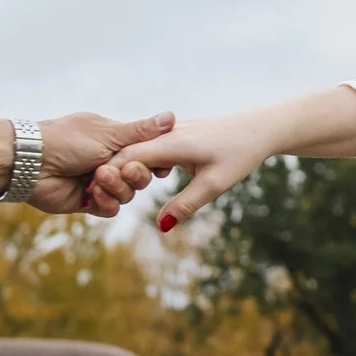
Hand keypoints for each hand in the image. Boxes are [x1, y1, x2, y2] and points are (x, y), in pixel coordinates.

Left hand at [0, 112, 174, 215]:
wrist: (30, 163)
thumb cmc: (65, 140)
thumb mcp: (108, 133)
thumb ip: (141, 131)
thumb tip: (172, 116)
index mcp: (114, 140)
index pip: (145, 153)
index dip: (154, 161)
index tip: (161, 166)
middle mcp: (108, 161)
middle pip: (140, 176)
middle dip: (134, 175)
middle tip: (121, 169)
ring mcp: (98, 182)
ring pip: (127, 194)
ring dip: (116, 188)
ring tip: (97, 179)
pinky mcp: (88, 201)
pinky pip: (111, 208)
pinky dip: (106, 202)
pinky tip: (93, 195)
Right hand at [95, 112, 279, 230]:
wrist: (259, 128)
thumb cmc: (240, 155)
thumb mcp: (215, 185)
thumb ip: (186, 204)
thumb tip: (161, 226)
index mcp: (172, 143)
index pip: (127, 156)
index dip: (109, 174)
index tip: (96, 194)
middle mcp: (167, 133)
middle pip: (127, 150)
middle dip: (111, 172)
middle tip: (96, 195)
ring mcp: (171, 130)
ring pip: (137, 146)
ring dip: (123, 166)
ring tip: (110, 189)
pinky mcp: (177, 132)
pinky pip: (150, 145)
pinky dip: (138, 159)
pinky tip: (133, 176)